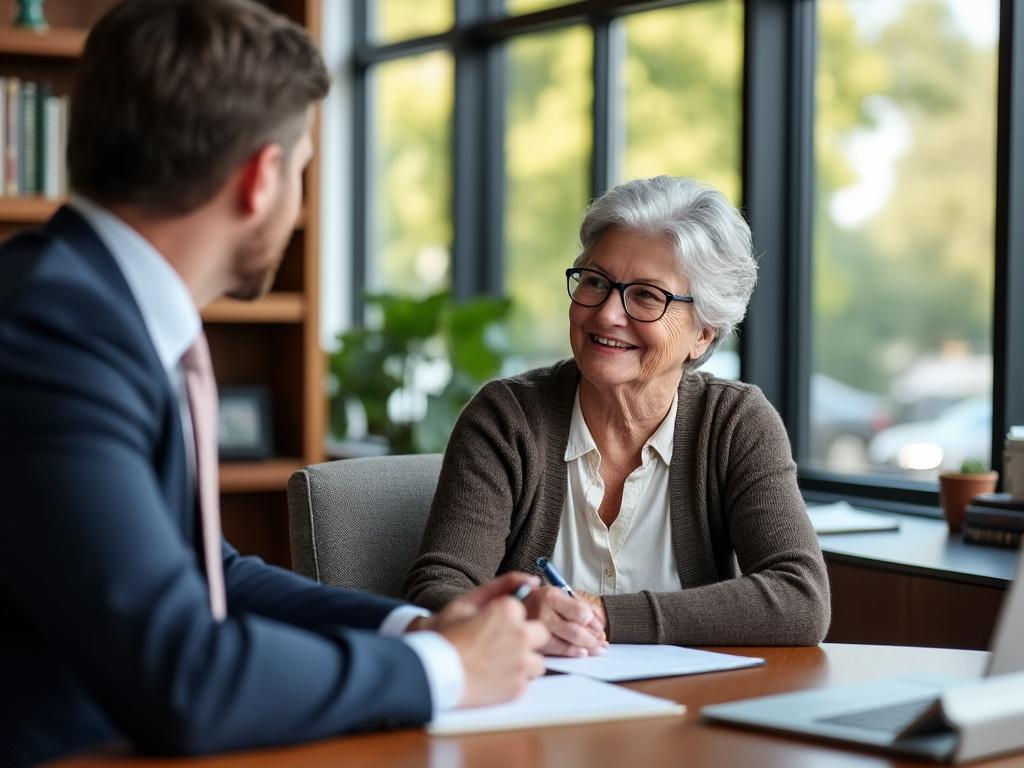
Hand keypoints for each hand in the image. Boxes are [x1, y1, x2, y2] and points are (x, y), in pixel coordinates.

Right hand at [437, 593, 549, 707]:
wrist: (430, 672)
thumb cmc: (445, 635)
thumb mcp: (469, 601)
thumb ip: (504, 584)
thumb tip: (533, 579)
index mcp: (509, 611)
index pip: (523, 611)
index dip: (506, 619)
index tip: (489, 626)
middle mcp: (520, 636)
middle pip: (539, 635)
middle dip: (524, 638)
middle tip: (498, 644)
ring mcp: (521, 664)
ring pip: (537, 661)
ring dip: (523, 661)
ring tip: (497, 663)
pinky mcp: (517, 688)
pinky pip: (526, 682)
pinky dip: (513, 682)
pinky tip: (493, 678)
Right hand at [522, 586, 606, 656]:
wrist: (508, 605)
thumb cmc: (536, 599)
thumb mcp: (553, 593)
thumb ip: (574, 606)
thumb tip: (596, 625)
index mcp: (550, 596)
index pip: (580, 612)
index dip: (593, 622)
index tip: (599, 628)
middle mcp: (542, 612)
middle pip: (574, 631)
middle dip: (592, 640)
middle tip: (601, 645)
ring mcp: (535, 629)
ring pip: (566, 644)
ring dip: (584, 649)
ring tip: (595, 650)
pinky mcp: (530, 642)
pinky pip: (555, 651)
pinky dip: (570, 653)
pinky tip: (580, 653)